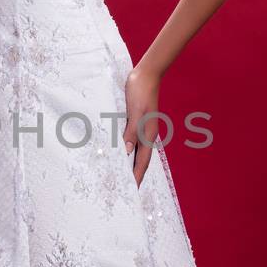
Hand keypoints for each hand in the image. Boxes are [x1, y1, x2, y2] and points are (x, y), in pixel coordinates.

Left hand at [123, 64, 162, 186]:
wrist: (145, 74)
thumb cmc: (141, 92)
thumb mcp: (136, 113)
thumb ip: (131, 132)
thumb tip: (126, 152)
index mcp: (148, 135)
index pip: (141, 162)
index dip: (136, 177)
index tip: (132, 191)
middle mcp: (146, 134)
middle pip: (139, 160)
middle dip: (133, 175)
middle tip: (125, 189)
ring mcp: (142, 128)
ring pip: (135, 150)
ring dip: (128, 163)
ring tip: (121, 175)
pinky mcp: (136, 121)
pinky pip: (130, 140)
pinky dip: (125, 149)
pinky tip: (118, 151)